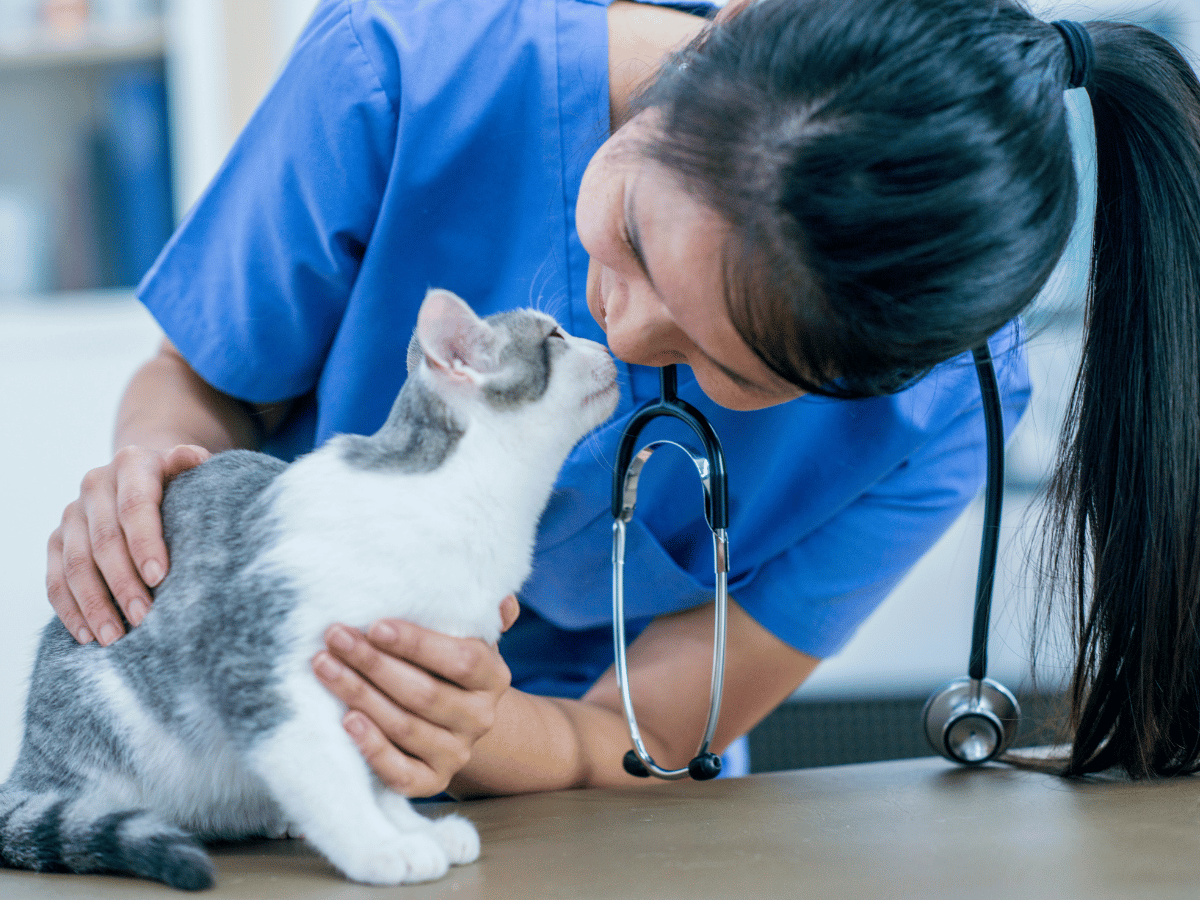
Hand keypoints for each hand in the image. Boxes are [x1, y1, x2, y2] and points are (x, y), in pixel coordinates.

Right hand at [46, 444, 210, 645]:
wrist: (143, 475)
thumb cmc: (179, 483)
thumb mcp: (191, 470)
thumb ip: (192, 466)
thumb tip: (194, 458)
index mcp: (132, 465)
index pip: (135, 506)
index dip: (145, 542)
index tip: (160, 577)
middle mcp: (95, 486)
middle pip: (104, 541)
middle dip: (123, 583)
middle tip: (144, 618)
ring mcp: (72, 514)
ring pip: (75, 564)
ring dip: (94, 604)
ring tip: (114, 637)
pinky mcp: (56, 539)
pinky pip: (55, 579)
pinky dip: (70, 609)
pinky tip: (87, 634)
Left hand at [313, 595, 519, 797]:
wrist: (453, 721)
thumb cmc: (446, 667)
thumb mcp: (465, 636)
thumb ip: (478, 615)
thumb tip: (503, 599)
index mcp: (493, 677)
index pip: (461, 660)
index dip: (417, 644)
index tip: (375, 626)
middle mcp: (480, 718)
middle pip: (425, 694)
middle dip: (374, 663)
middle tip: (336, 638)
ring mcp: (457, 753)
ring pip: (405, 727)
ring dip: (360, 695)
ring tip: (325, 666)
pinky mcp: (432, 781)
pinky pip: (400, 772)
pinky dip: (372, 748)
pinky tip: (347, 721)